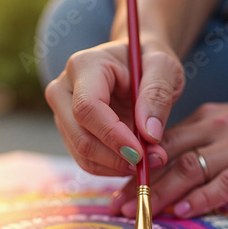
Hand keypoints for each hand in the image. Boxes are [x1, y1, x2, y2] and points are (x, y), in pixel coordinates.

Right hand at [45, 36, 185, 175]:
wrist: (136, 63)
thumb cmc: (149, 60)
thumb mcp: (165, 67)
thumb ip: (158, 95)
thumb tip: (149, 134)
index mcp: (84, 66)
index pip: (87, 107)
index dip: (112, 135)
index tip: (141, 152)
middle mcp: (63, 90)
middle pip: (79, 136)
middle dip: (116, 157)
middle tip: (153, 160)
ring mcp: (63, 113)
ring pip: (82, 154)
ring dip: (118, 166)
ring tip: (151, 159)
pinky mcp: (70, 132)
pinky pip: (88, 161)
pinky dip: (113, 168)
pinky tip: (137, 159)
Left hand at [111, 82, 227, 217]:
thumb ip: (213, 147)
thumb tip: (183, 177)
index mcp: (212, 121)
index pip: (163, 145)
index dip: (137, 170)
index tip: (117, 194)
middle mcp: (222, 130)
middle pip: (169, 157)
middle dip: (140, 185)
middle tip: (117, 210)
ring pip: (192, 168)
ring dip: (164, 193)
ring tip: (142, 215)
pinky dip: (204, 197)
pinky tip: (187, 212)